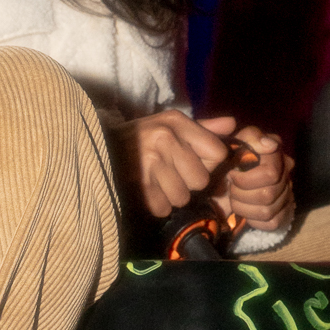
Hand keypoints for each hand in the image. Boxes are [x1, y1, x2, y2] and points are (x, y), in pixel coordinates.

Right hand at [117, 109, 235, 218]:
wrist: (96, 147)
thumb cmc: (140, 138)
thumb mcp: (169, 125)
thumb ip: (203, 128)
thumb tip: (233, 125)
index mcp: (176, 122)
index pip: (217, 152)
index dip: (208, 163)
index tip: (192, 161)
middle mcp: (166, 138)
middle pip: (201, 179)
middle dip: (188, 183)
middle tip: (170, 174)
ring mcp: (151, 161)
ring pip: (183, 197)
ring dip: (171, 196)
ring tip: (157, 183)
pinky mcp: (139, 183)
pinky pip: (163, 207)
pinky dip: (155, 205)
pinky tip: (147, 192)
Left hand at [217, 122, 295, 234]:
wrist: (218, 182)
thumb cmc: (224, 161)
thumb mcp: (229, 143)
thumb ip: (250, 137)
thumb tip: (270, 145)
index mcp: (275, 153)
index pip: (270, 174)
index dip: (245, 179)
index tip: (232, 174)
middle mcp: (286, 172)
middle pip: (267, 195)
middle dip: (241, 194)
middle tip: (232, 187)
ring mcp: (287, 194)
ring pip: (267, 211)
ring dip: (243, 207)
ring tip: (235, 198)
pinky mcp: (283, 213)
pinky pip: (272, 223)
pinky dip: (253, 220)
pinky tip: (246, 210)